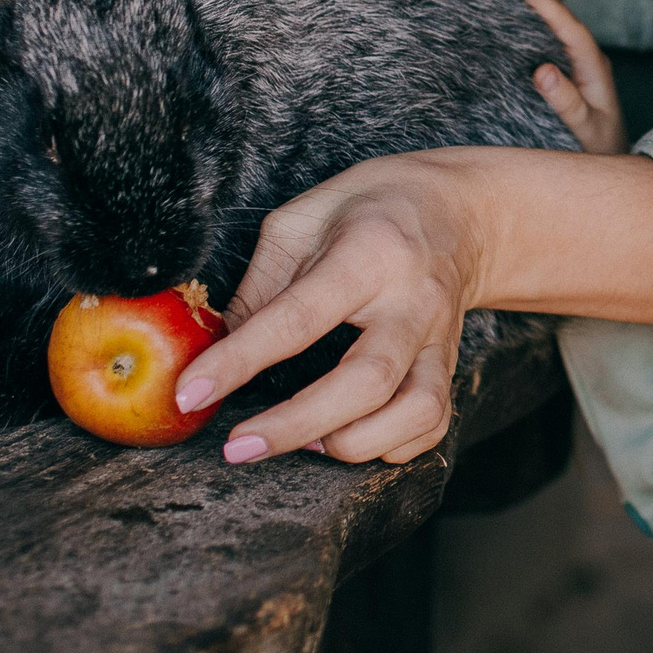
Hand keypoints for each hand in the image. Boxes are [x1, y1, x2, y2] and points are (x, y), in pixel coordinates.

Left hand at [177, 152, 482, 466]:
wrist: (461, 209)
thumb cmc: (372, 206)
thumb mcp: (303, 216)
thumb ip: (262, 284)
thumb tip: (221, 352)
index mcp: (369, 252)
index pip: (299, 317)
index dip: (240, 360)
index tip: (192, 392)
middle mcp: (413, 300)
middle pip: (366, 382)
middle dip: (294, 425)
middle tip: (237, 446)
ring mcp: (441, 337)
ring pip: (414, 413)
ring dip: (350, 442)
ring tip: (302, 440)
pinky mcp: (453, 364)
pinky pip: (432, 423)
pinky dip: (388, 446)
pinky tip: (347, 435)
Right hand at [516, 0, 625, 154]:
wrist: (612, 162)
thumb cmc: (600, 149)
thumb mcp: (585, 130)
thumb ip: (567, 103)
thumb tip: (541, 71)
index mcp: (595, 67)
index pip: (571, 28)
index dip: (547, 6)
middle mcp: (588, 58)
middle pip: (563, 16)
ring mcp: (578, 61)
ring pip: (555, 22)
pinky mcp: (568, 68)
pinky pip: (548, 36)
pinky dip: (530, 19)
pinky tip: (511, 12)